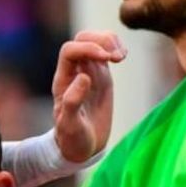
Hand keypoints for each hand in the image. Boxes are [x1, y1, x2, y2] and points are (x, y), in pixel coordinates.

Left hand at [52, 31, 125, 162]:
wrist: (81, 148)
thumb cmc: (72, 139)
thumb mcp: (70, 125)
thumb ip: (72, 102)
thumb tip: (84, 77)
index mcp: (63, 81)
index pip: (70, 50)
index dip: (87, 48)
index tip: (107, 59)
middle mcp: (74, 72)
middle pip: (82, 38)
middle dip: (100, 41)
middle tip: (117, 58)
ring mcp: (88, 72)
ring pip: (95, 41)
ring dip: (110, 41)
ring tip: (121, 57)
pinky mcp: (102, 76)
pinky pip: (106, 52)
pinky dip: (116, 47)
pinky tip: (123, 57)